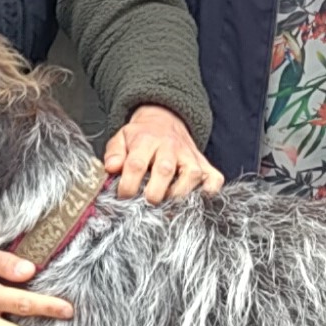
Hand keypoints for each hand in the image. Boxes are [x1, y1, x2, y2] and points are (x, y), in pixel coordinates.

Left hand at [101, 106, 219, 202]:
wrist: (165, 120)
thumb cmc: (141, 137)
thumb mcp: (121, 138)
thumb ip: (114, 153)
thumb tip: (111, 168)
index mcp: (146, 140)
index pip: (136, 163)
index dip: (129, 184)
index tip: (124, 197)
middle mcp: (170, 147)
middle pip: (165, 170)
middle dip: (155, 192)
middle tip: (146, 204)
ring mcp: (190, 156)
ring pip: (192, 175)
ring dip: (180, 194)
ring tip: (168, 206)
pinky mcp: (205, 164)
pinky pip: (214, 178)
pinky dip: (210, 192)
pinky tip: (196, 200)